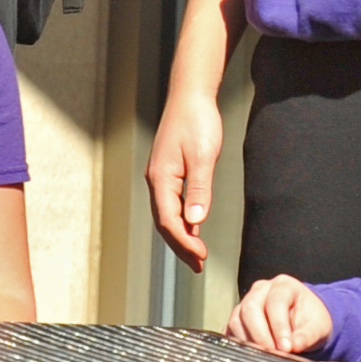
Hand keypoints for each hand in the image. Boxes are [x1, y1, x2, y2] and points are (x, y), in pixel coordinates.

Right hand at [145, 83, 223, 270]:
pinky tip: (194, 228)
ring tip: (196, 256)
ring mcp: (161, 176)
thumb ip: (200, 189)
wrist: (190, 95)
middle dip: (180, 246)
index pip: (169, 220)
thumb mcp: (204, 155)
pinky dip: (182, 220)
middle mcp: (156, 180)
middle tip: (198, 266)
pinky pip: (172, 204)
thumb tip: (196, 221)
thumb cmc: (197, 121)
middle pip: (165, 223)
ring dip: (181, 236)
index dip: (184, 241)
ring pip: (167, 215)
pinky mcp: (169, 172)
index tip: (201, 257)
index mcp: (161, 178)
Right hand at [228, 273, 332, 358]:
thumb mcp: (318, 327)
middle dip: (260, 335)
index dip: (279, 326)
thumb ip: (307, 335)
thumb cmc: (311, 320)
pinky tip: (252, 356)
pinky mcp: (237, 319)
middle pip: (250, 309)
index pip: (275, 302)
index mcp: (283, 286)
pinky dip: (239, 345)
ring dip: (248, 342)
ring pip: (236, 320)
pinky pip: (230, 331)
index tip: (286, 348)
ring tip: (264, 358)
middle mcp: (260, 290)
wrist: (304, 321)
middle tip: (272, 354)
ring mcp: (245, 303)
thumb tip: (295, 346)